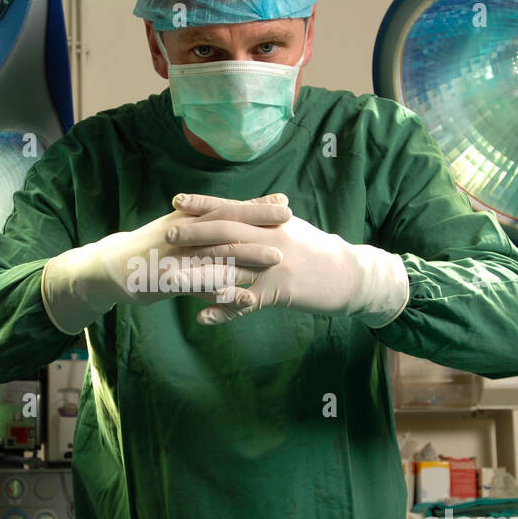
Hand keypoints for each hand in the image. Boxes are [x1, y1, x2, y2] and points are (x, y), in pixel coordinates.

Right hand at [41, 193, 292, 332]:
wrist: (109, 268)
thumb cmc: (151, 249)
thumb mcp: (178, 228)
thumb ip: (207, 221)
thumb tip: (237, 210)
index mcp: (186, 219)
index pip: (226, 207)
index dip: (256, 206)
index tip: (286, 203)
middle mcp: (183, 233)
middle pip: (225, 225)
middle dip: (259, 223)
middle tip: (292, 223)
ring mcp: (175, 257)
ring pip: (216, 253)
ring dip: (247, 256)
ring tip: (277, 259)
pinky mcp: (167, 281)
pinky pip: (199, 286)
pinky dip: (223, 292)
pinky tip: (245, 298)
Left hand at [174, 214, 409, 326]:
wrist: (350, 274)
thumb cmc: (318, 251)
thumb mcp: (293, 227)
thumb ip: (267, 218)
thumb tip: (245, 207)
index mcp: (272, 221)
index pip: (232, 207)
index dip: (203, 203)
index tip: (176, 201)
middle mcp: (271, 239)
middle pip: (227, 234)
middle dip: (195, 233)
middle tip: (167, 234)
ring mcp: (275, 266)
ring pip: (231, 268)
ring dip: (199, 274)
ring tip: (172, 278)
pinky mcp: (280, 292)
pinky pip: (246, 303)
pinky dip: (224, 310)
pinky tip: (202, 318)